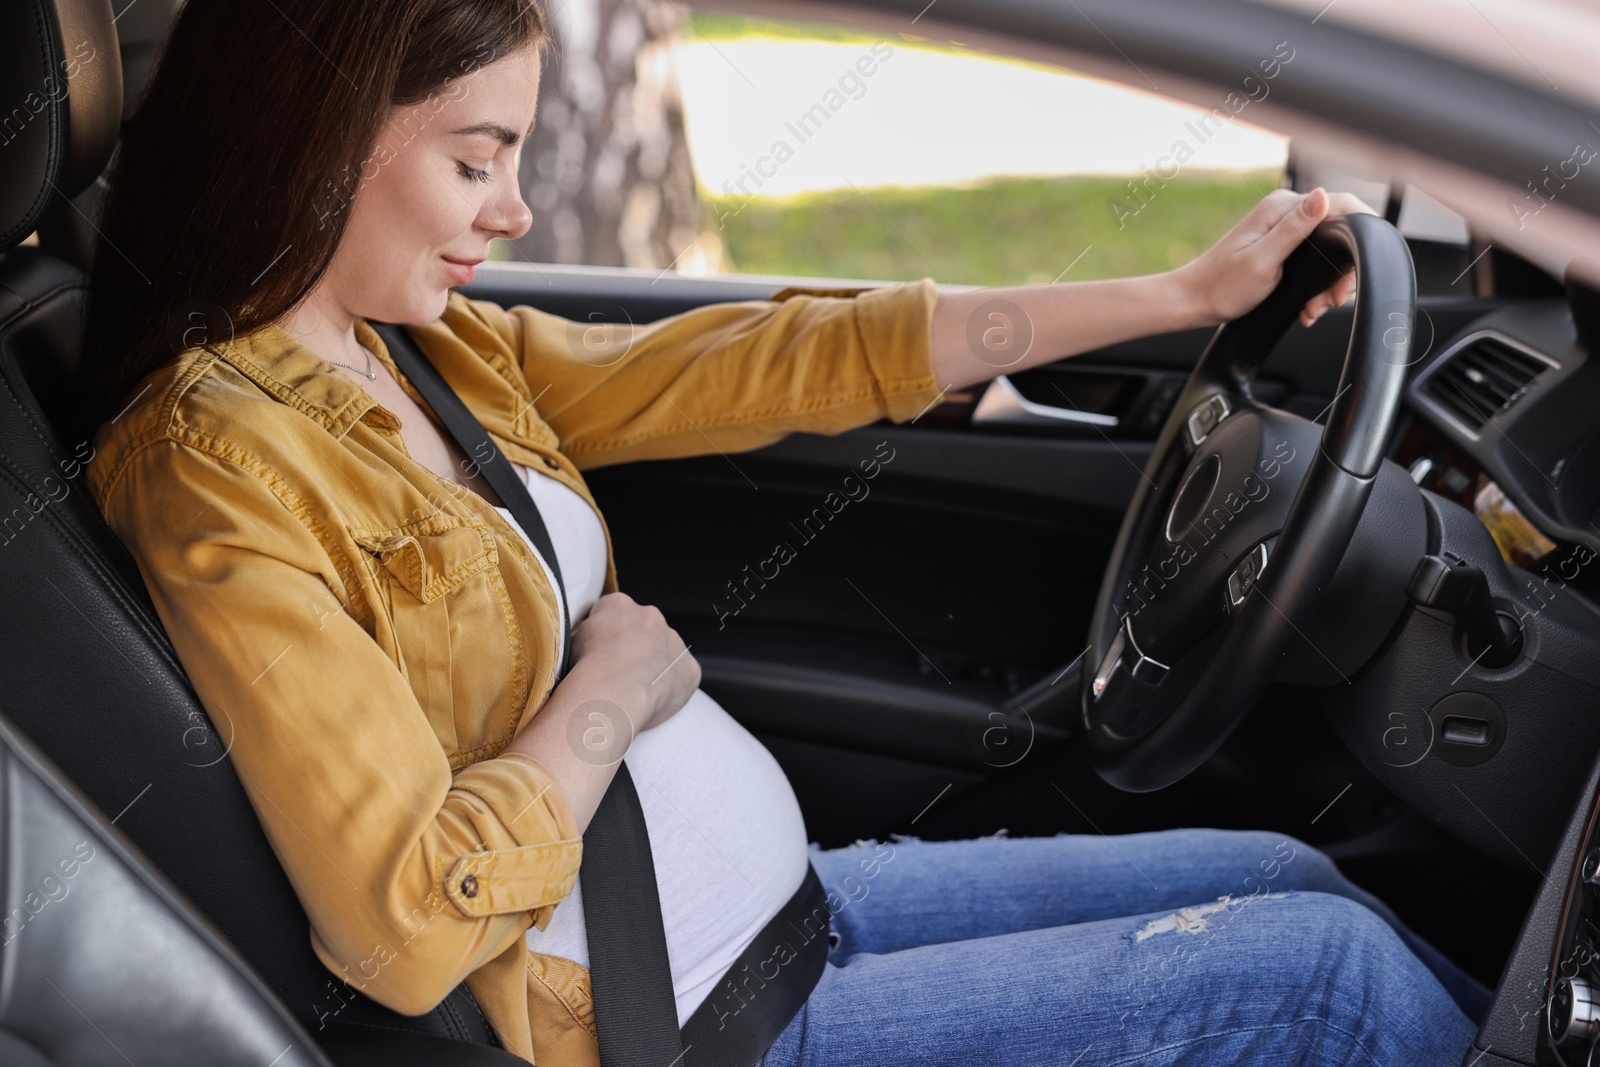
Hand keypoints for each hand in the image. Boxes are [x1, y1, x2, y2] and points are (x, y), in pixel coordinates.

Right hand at [569, 592, 699, 734]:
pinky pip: (681, 676)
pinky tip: (653, 700)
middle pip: (642, 630)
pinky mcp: (689, 669)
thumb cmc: (584, 668)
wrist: (612, 692)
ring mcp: (674, 641)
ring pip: (664, 652)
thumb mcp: (570, 641)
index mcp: (619, 605)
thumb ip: (583, 633)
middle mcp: (651, 616)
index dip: (604, 636)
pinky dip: (671, 686)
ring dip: (654, 666)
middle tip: (618, 673)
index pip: (612, 614)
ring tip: (634, 690)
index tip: (598, 654)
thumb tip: (586, 635)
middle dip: (633, 648)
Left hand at [1173, 187, 1378, 328]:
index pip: (1342, 205)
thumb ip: (1294, 229)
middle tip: (1331, 301)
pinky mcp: (1283, 246)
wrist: (1195, 301)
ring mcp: (1285, 228)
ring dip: (1329, 285)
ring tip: (1314, 309)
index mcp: (1282, 207)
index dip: (1359, 238)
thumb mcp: (1262, 260)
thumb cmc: (1222, 286)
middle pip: (1340, 233)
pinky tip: (1308, 307)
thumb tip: (1324, 195)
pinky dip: (1317, 287)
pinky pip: (1315, 261)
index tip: (1353, 273)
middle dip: (1341, 272)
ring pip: (1330, 251)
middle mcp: (1286, 212)